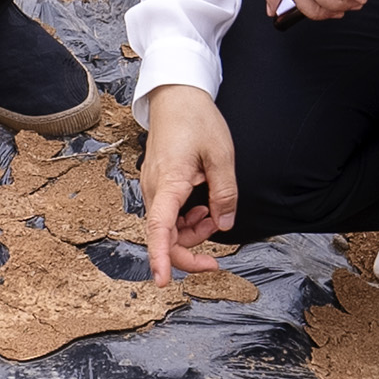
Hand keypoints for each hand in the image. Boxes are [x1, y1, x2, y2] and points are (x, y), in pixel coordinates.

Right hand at [138, 84, 236, 281]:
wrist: (176, 96)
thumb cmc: (197, 120)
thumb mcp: (221, 155)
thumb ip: (224, 193)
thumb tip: (225, 223)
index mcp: (169, 182)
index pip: (159, 229)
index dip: (161, 258)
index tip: (162, 281)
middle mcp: (154, 189)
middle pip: (164, 236)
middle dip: (189, 251)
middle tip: (217, 258)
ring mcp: (153, 187)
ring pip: (167, 228)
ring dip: (191, 233)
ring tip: (213, 215)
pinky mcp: (157, 185)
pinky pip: (167, 215)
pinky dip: (185, 221)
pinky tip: (202, 208)